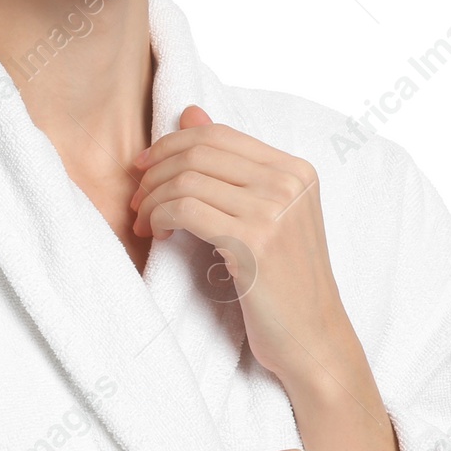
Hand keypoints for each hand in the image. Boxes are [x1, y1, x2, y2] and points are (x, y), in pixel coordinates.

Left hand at [131, 104, 347, 380]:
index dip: (171, 145)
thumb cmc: (283, 282)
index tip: (144, 170)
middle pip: (198, 151)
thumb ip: (230, 165)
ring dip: (152, 200)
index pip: (217, 134)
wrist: (314, 339)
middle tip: (137, 202)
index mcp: (296, 170)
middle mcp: (289, 182)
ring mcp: (275, 210)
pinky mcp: (255, 241)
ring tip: (145, 223)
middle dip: (155, 172)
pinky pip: (186, 209)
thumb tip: (189, 112)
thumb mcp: (264, 216)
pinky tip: (158, 235)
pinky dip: (160, 217)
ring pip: (187, 179)